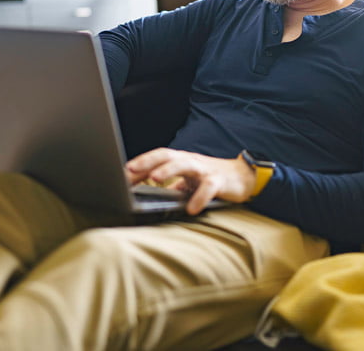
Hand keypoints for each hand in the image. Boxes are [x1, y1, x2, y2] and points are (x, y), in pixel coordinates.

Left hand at [125, 148, 255, 214]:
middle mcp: (191, 161)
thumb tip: (144, 193)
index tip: (120, 174)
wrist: (243, 177)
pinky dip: (200, 197)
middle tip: (131, 170)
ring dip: (169, 170)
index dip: (139, 163)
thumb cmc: (211, 178)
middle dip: (148, 161)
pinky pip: (209, 188)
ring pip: (186, 164)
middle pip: (167, 155)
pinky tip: (192, 208)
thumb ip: (170, 185)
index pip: (157, 157)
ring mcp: (205, 169)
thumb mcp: (187, 180)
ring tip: (155, 179)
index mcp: (181, 160)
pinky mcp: (220, 181)